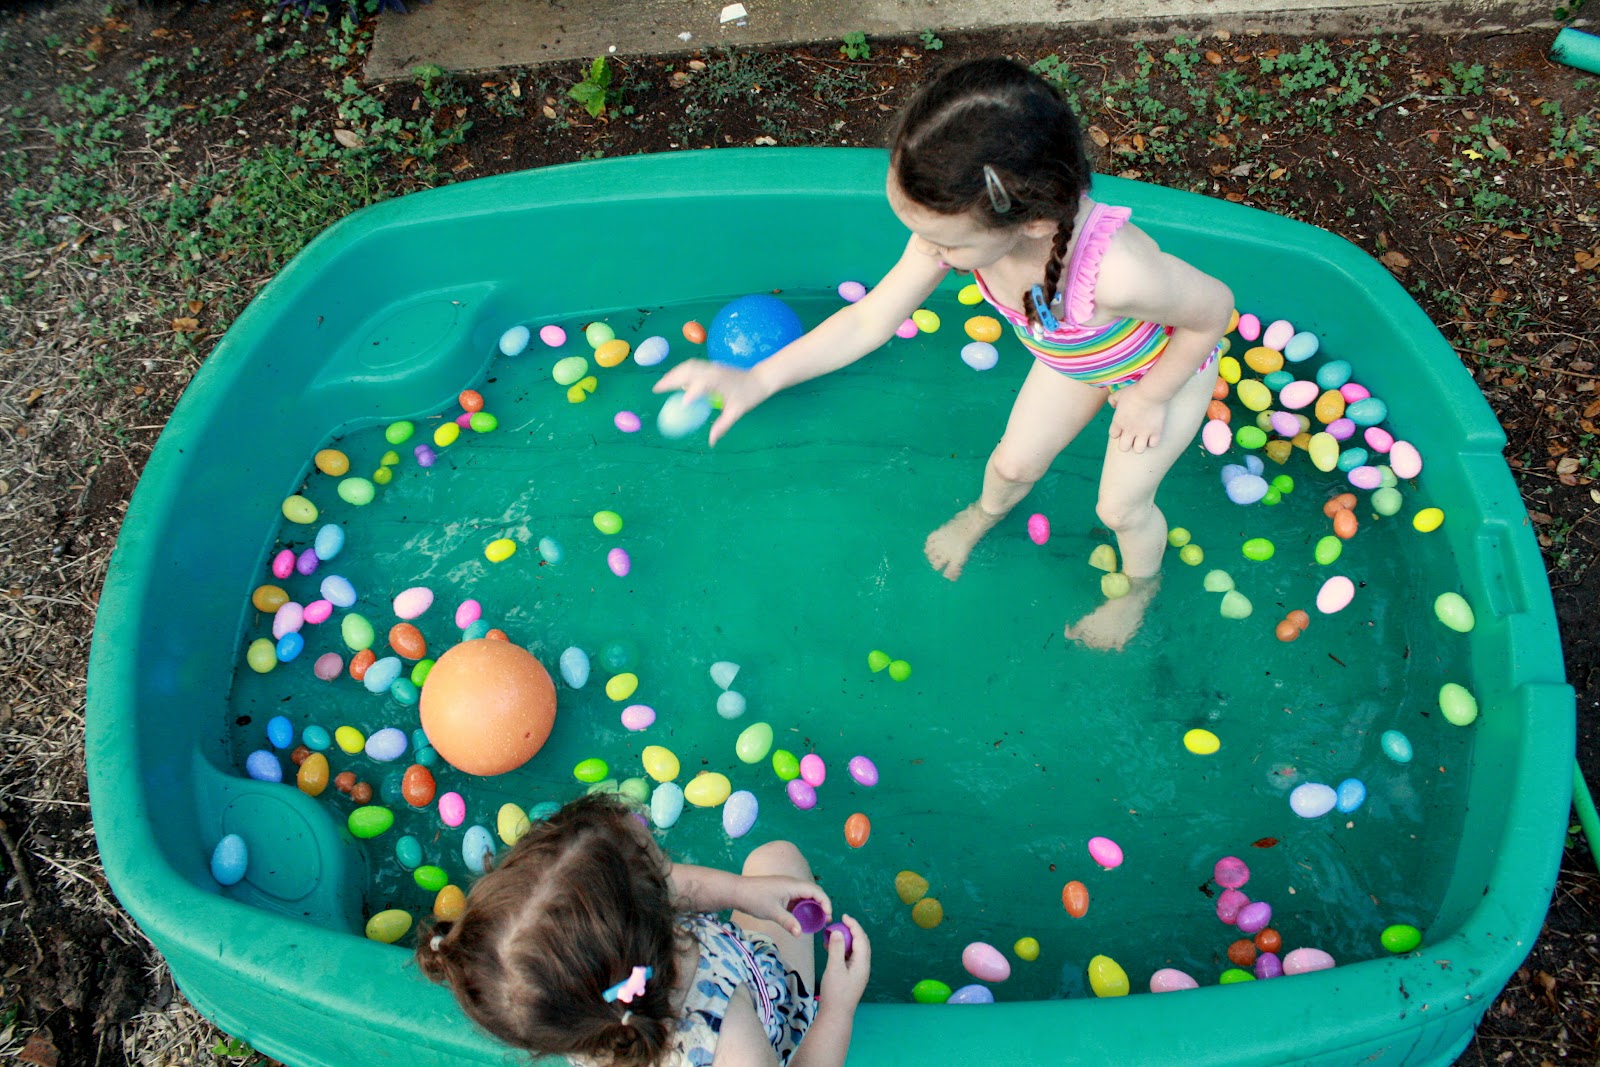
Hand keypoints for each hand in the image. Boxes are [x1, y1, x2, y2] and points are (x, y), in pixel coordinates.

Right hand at [653, 359, 771, 445]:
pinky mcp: (711, 366)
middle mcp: (714, 370)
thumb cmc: (749, 396)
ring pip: (688, 366)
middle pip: (688, 370)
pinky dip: (681, 372)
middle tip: (657, 390)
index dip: (692, 392)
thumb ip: (722, 426)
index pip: (703, 384)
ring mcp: (712, 366)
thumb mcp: (737, 412)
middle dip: (671, 379)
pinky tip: (675, 381)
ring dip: (673, 374)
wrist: (760, 378)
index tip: (683, 403)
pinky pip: (692, 366)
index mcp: (720, 381)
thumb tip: (711, 442)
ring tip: (662, 385)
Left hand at [737, 874, 831, 936]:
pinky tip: (801, 918)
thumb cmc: (755, 899)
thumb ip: (788, 922)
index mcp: (793, 885)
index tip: (828, 916)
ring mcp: (786, 887)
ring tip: (816, 920)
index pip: (816, 891)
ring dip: (812, 906)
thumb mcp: (772, 912)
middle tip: (825, 920)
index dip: (825, 902)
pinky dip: (802, 907)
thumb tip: (800, 934)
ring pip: (804, 895)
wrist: (737, 891)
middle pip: (813, 892)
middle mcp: (792, 884)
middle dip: (821, 905)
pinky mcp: (780, 891)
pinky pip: (796, 898)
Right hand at [818, 915, 870, 1006]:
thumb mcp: (834, 968)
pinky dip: (843, 949)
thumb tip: (837, 931)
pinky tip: (832, 948)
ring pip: (856, 950)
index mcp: (862, 963)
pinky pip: (851, 957)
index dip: (854, 925)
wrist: (836, 1014)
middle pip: (862, 943)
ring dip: (847, 940)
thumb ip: (836, 949)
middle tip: (840, 922)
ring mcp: (859, 972)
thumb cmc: (835, 992)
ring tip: (834, 934)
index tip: (844, 916)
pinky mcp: (853, 976)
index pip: (861, 938)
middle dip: (852, 931)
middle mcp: (864, 966)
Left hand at [1106, 388, 1167, 453]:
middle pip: (1123, 448)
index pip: (1113, 435)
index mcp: (1118, 422)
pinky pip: (1153, 444)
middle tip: (1132, 436)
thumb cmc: (1135, 391)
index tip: (1123, 426)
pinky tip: (1153, 434)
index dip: (1118, 432)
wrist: (1151, 391)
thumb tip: (1113, 405)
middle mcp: (1129, 430)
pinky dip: (1152, 441)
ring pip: (1138, 450)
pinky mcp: (1156, 432)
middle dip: (1127, 443)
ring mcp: (1143, 432)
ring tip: (1143, 438)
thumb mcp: (1119, 393)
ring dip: (1140, 445)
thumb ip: (1113, 400)